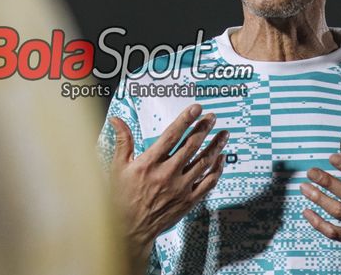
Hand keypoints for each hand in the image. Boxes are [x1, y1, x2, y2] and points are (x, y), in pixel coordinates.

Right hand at [109, 104, 227, 271]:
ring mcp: (180, 188)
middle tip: (212, 117)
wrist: (128, 231)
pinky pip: (208, 183)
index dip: (185, 120)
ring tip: (224, 134)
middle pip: (191, 146)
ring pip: (204, 162)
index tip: (196, 109)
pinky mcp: (188, 201)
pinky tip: (221, 159)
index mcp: (149, 164)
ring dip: (215, 146)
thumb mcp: (117, 168)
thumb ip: (122, 141)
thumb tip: (116, 120)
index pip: (171, 135)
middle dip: (204, 128)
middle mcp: (166, 174)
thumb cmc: (121, 198)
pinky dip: (217, 170)